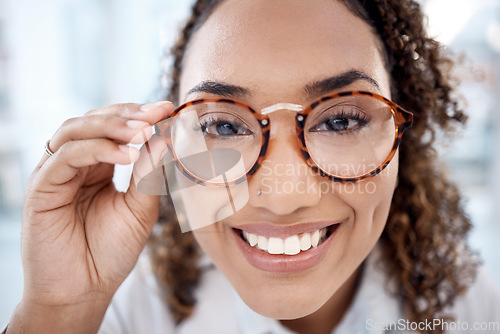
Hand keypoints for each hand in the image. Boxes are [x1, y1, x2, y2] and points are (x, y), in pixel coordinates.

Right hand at [10, 102, 172, 332]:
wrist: (84, 290)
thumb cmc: (111, 252)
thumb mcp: (141, 209)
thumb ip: (149, 175)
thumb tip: (163, 138)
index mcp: (98, 165)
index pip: (115, 127)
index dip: (139, 115)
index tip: (168, 109)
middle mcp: (75, 164)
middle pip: (94, 120)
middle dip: (127, 114)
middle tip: (157, 113)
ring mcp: (56, 173)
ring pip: (75, 130)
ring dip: (111, 126)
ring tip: (142, 131)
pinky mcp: (41, 187)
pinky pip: (66, 157)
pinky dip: (96, 149)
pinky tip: (126, 155)